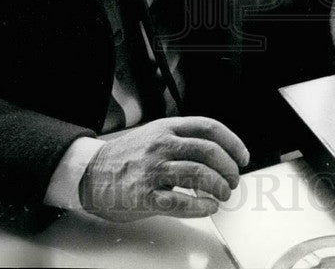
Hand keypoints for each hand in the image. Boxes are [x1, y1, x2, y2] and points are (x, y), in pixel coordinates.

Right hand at [79, 116, 249, 221]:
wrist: (91, 174)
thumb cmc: (126, 158)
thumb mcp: (154, 135)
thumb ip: (182, 140)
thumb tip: (218, 154)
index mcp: (167, 128)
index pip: (209, 128)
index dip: (232, 142)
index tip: (242, 156)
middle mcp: (161, 145)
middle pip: (209, 151)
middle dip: (229, 167)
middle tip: (233, 180)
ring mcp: (153, 170)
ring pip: (199, 174)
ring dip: (219, 187)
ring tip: (223, 194)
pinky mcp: (145, 195)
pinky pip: (181, 202)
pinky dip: (201, 206)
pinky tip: (208, 207)